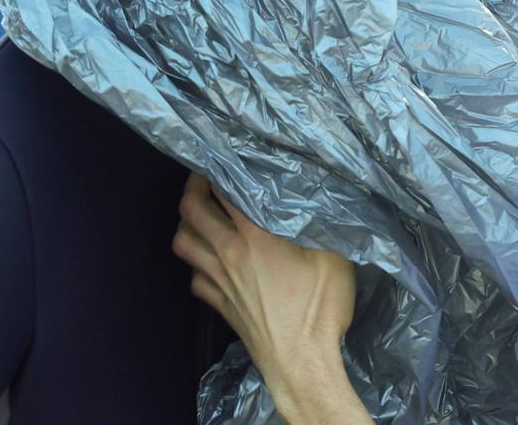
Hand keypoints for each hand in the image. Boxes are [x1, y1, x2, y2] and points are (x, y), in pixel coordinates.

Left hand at [173, 173, 370, 422]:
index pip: (225, 191)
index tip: (224, 157)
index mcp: (256, 235)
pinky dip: (196, 262)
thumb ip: (320, 223)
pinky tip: (210, 259)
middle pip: (191, 212)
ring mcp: (219, 280)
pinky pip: (193, 276)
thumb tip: (318, 196)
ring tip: (201, 215)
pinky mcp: (219, 305)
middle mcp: (229, 253)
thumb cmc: (320, 308)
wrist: (301, 361)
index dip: (219, 169)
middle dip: (192, 188)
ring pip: (183, 243)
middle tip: (204, 178)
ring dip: (187, 224)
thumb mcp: (334, 255)